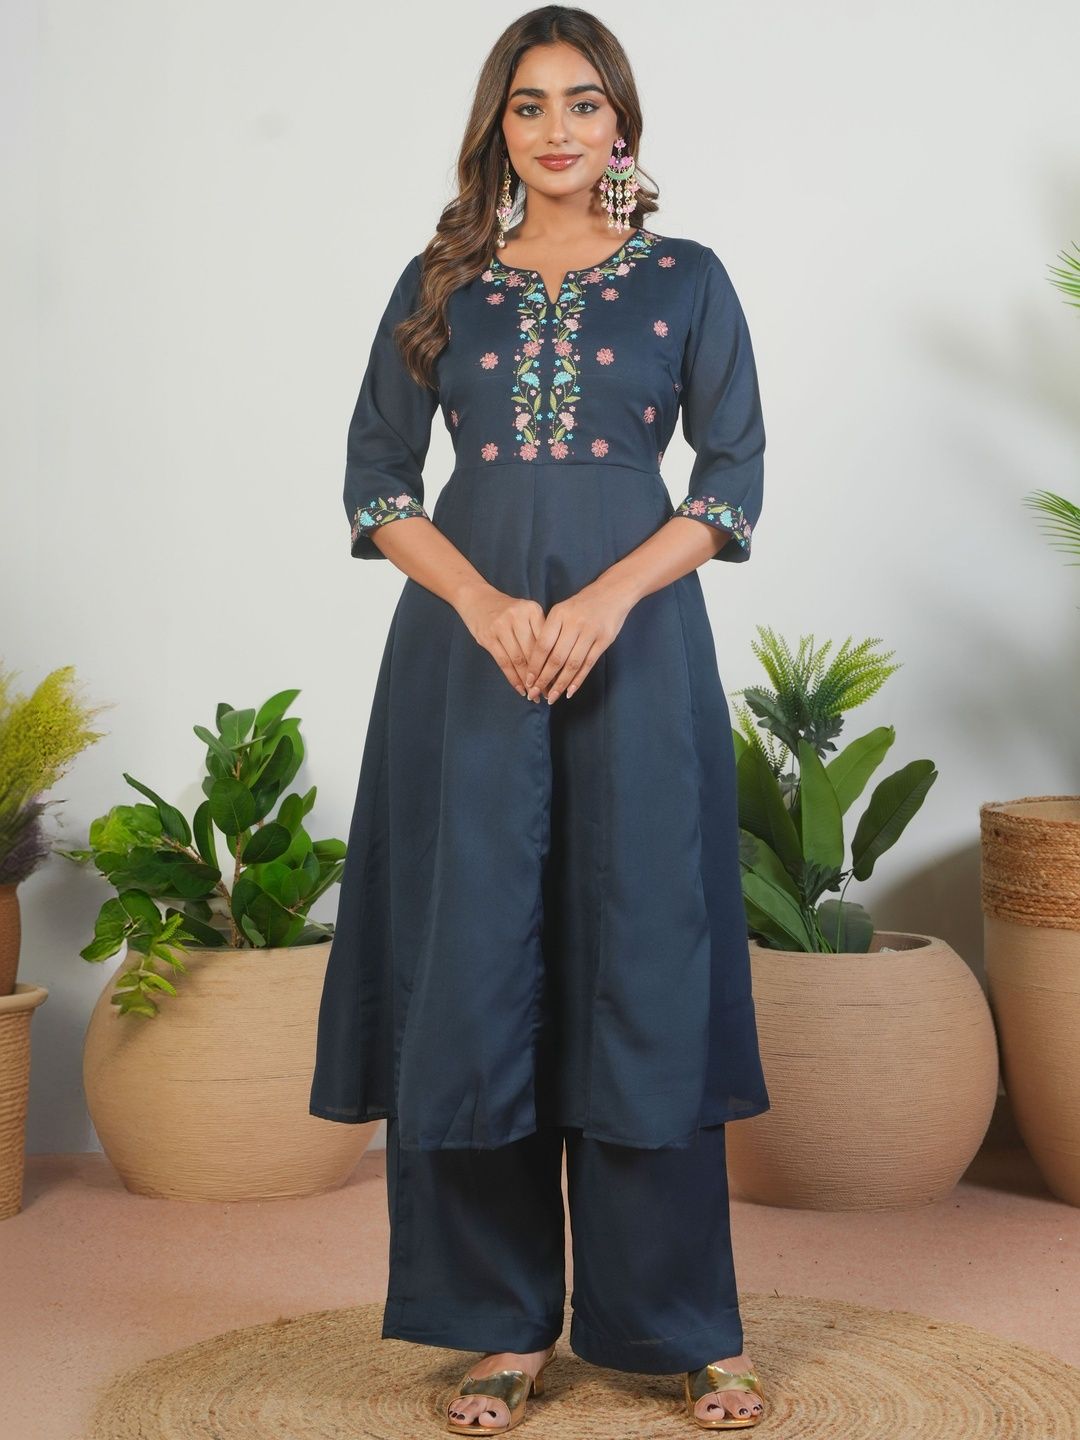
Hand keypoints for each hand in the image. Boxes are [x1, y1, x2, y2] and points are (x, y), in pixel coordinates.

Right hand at [455, 584, 545, 696]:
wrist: (477, 598)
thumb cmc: (507, 610)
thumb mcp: (526, 613)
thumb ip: (538, 632)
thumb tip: (553, 665)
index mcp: (532, 610)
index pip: (546, 641)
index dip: (553, 663)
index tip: (559, 680)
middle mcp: (518, 616)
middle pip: (533, 652)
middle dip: (542, 676)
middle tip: (549, 693)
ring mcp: (501, 626)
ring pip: (519, 659)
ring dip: (527, 680)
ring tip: (534, 695)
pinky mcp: (488, 637)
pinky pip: (503, 662)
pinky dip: (513, 678)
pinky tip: (520, 689)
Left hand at [524, 580, 635, 703]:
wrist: (612, 592)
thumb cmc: (582, 604)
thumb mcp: (562, 610)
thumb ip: (550, 631)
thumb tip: (536, 662)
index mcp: (559, 615)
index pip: (543, 645)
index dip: (534, 665)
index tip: (528, 681)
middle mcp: (574, 623)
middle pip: (556, 658)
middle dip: (544, 679)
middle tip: (535, 694)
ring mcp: (590, 632)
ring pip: (572, 664)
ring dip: (560, 684)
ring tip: (551, 698)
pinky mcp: (604, 640)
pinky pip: (588, 664)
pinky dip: (578, 680)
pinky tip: (569, 692)